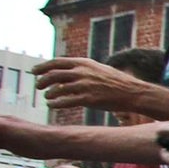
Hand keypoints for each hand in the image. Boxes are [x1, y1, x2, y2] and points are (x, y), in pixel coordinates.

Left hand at [33, 58, 149, 114]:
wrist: (133, 92)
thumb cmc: (116, 81)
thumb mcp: (98, 69)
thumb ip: (82, 69)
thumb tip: (65, 74)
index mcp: (84, 63)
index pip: (56, 62)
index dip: (43, 66)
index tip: (35, 71)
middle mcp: (82, 72)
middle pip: (53, 75)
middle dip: (42, 80)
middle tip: (38, 86)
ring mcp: (85, 86)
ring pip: (57, 89)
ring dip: (49, 94)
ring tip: (47, 97)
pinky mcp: (88, 99)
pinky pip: (65, 102)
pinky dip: (55, 103)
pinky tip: (52, 105)